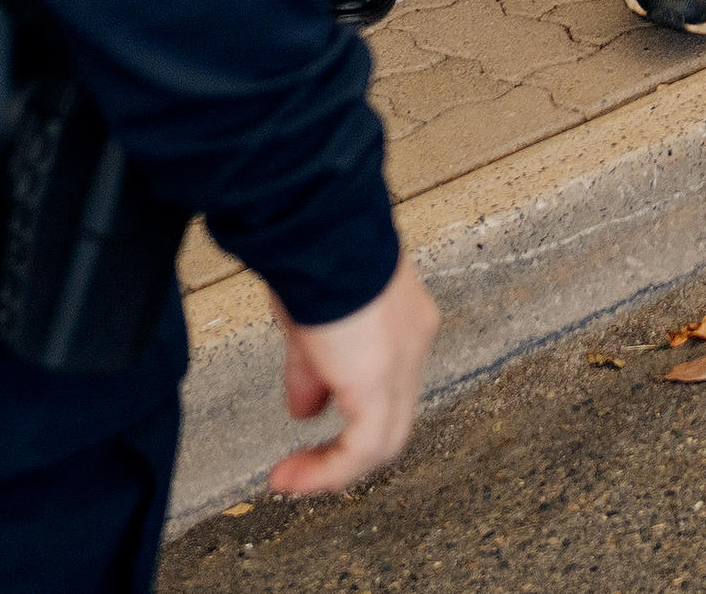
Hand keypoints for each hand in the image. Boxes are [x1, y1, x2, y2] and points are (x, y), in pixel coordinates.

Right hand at [269, 254, 438, 497]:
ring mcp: (404, 361)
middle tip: (300, 468)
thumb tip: (303, 409)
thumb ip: (312, 367)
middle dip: (342, 448)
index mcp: (400, 318)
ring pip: (384, 438)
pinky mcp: (381, 382)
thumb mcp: (309, 317)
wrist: (322, 226)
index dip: (348, 408)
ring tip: (293, 480)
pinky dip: (329, 471)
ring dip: (334, 468)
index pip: (385, 381)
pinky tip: (294, 478)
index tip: (308, 422)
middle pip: (390, 416)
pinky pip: (364, 448)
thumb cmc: (313, 248)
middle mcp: (412, 340)